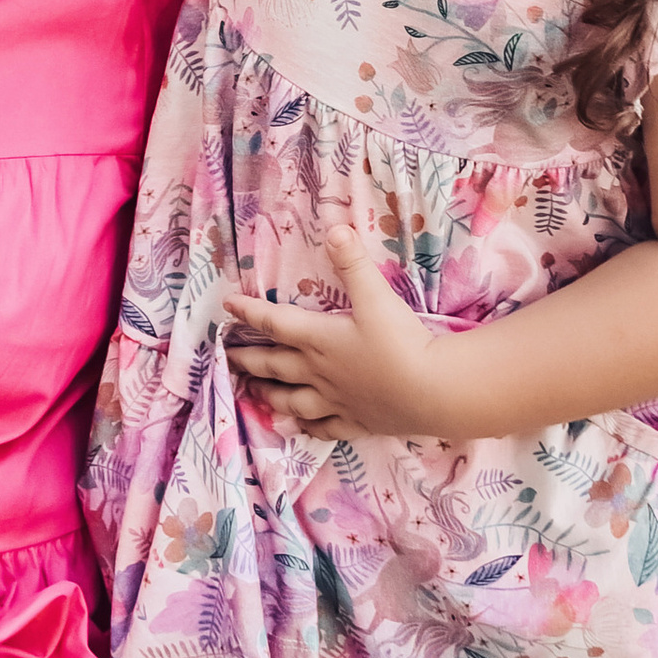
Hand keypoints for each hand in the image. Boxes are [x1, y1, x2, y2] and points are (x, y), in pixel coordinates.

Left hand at [224, 225, 450, 438]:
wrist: (430, 391)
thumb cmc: (401, 343)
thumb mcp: (377, 297)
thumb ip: (354, 264)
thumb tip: (335, 229)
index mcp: (320, 340)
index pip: (275, 323)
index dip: (249, 312)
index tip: (227, 306)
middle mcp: (320, 373)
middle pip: (274, 365)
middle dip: (248, 359)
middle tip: (226, 356)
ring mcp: (335, 402)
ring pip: (291, 401)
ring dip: (268, 395)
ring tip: (252, 392)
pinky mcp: (356, 423)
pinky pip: (323, 428)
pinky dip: (306, 427)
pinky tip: (298, 427)